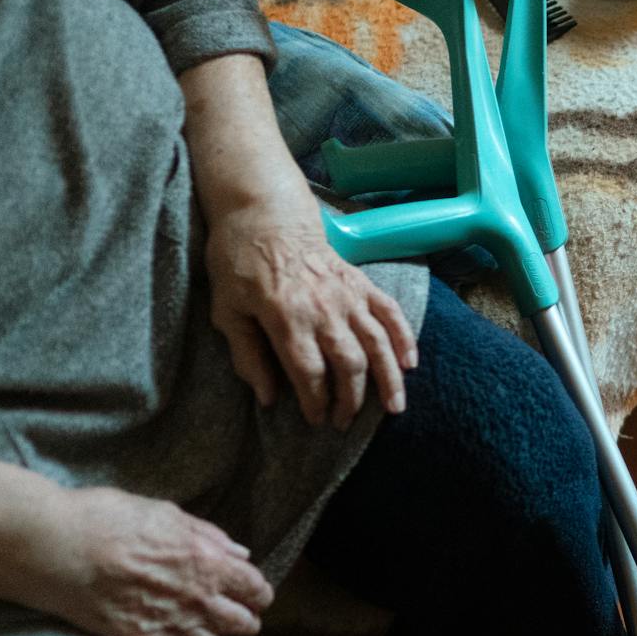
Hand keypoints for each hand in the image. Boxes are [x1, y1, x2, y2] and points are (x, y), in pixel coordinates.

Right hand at [25, 487, 273, 635]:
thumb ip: (208, 537)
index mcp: (207, 562)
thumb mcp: (166, 514)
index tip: (252, 592)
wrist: (53, 548)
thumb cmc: (107, 519)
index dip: (258, 592)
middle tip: (231, 611)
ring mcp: (169, 625)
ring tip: (201, 625)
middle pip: (245, 624)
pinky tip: (173, 635)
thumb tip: (239, 553)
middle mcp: (196, 599)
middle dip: (244, 617)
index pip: (256, 589)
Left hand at [204, 192, 417, 429]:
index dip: (316, 402)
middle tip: (345, 422)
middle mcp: (323, 309)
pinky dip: (404, 338)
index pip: (310, 372)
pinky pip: (390, 313)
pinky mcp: (361, 283)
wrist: (265, 213)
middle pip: (349, 364)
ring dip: (389, 379)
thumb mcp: (226, 310)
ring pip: (377, 343)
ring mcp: (347, 295)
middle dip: (351, 400)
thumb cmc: (238, 263)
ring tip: (394, 407)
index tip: (316, 420)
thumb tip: (267, 397)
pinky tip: (410, 363)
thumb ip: (247, 355)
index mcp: (286, 317)